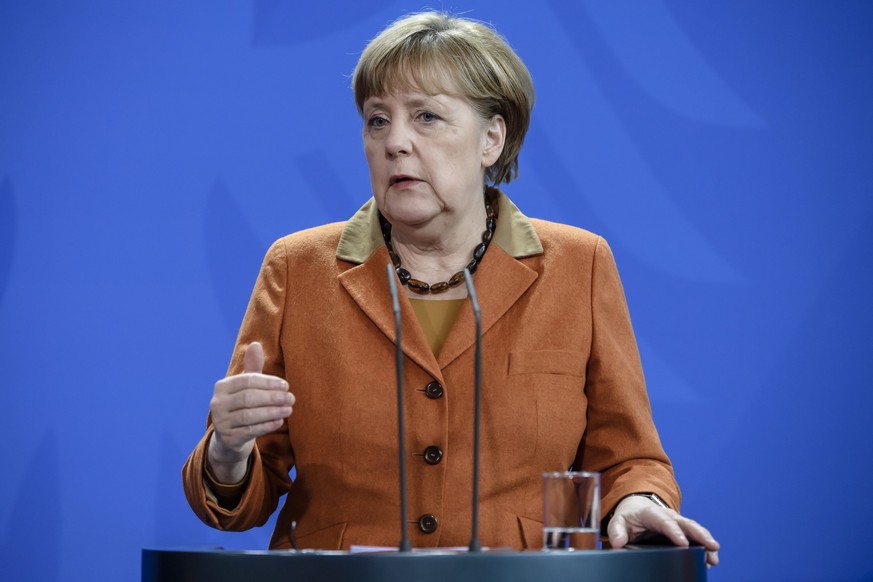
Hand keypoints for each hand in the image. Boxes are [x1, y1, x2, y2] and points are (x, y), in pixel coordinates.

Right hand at [207, 341, 294, 482]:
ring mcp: (221, 422)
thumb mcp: (246, 387)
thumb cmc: (242, 406)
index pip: (248, 381)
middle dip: (273, 397)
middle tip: (292, 398)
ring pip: (250, 415)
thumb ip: (252, 369)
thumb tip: (256, 344)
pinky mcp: (228, 439)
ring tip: (289, 409)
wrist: (230, 439)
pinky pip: (250, 431)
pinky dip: (267, 425)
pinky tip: (280, 421)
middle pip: (249, 398)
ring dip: (273, 411)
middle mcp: (217, 404)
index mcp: (222, 387)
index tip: (286, 385)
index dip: (268, 382)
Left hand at [607, 495, 719, 566]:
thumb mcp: (618, 521)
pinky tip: (711, 559)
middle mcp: (669, 516)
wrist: (637, 508)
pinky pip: (696, 537)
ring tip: (714, 557)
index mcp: (652, 513)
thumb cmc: (629, 517)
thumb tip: (618, 542)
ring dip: (706, 542)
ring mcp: (678, 523)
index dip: (674, 532)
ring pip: (695, 530)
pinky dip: (705, 547)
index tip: (683, 543)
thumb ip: (616, 530)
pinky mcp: (683, 531)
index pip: (665, 521)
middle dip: (700, 535)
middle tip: (711, 546)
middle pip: (687, 524)